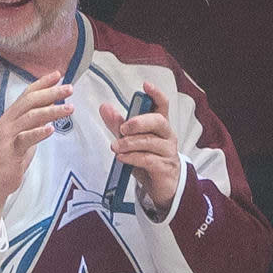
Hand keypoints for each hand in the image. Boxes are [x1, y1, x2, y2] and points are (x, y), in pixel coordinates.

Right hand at [0, 75, 72, 224]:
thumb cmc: (8, 160)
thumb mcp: (24, 135)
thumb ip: (35, 121)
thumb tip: (51, 106)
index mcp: (11, 117)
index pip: (27, 95)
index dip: (42, 83)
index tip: (58, 75)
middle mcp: (8, 123)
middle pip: (30, 102)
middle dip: (51, 93)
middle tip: (69, 89)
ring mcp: (7, 136)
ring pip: (30, 117)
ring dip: (52, 111)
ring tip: (69, 109)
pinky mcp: (9, 151)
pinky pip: (25, 139)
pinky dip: (38, 133)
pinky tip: (51, 129)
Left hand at [104, 79, 182, 220]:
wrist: (161, 186)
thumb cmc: (148, 160)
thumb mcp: (130, 141)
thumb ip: (118, 125)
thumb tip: (105, 107)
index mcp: (159, 126)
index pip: (162, 105)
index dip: (156, 94)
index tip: (145, 86)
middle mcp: (166, 136)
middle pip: (158, 121)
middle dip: (140, 121)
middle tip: (123, 127)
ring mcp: (167, 152)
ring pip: (152, 141)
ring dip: (131, 142)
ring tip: (115, 146)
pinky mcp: (164, 168)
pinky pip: (149, 160)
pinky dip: (133, 157)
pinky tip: (121, 158)